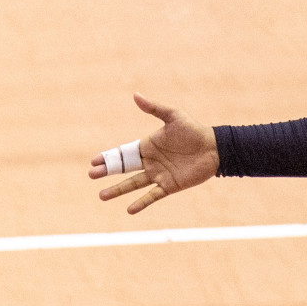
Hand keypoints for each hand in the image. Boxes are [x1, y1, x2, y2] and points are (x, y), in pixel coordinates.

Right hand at [89, 93, 218, 214]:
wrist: (215, 148)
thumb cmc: (194, 130)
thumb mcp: (173, 116)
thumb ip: (154, 109)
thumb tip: (135, 95)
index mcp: (147, 146)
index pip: (123, 153)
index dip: (108, 157)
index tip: (93, 161)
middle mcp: (150, 162)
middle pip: (124, 169)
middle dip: (107, 172)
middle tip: (91, 176)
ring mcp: (159, 175)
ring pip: (133, 184)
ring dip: (118, 190)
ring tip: (101, 196)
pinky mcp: (170, 186)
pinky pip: (152, 196)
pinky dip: (141, 203)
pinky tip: (129, 210)